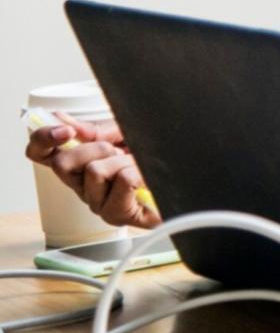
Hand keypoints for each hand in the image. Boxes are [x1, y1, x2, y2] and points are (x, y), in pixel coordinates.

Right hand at [24, 112, 161, 228]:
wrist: (186, 181)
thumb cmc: (156, 160)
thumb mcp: (126, 133)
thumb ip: (96, 130)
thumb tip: (61, 118)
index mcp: (80, 165)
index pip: (41, 154)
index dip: (43, 139)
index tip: (65, 130)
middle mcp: (83, 186)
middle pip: (61, 163)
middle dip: (95, 148)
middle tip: (119, 151)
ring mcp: (98, 203)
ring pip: (95, 170)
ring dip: (124, 161)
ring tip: (139, 167)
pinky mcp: (118, 214)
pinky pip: (122, 180)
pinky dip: (140, 171)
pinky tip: (146, 179)